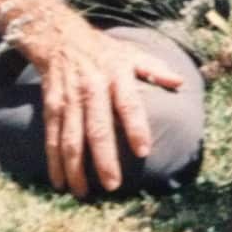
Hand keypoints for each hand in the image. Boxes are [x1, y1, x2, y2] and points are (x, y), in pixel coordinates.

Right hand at [31, 17, 183, 196]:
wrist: (62, 38)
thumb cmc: (105, 51)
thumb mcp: (132, 54)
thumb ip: (156, 69)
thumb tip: (180, 81)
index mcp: (116, 74)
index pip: (128, 104)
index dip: (136, 127)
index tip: (143, 151)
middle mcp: (91, 88)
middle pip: (97, 127)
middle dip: (104, 158)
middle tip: (113, 185)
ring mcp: (69, 99)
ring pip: (71, 138)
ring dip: (75, 168)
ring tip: (84, 192)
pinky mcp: (52, 107)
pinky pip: (52, 137)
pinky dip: (54, 162)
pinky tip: (60, 182)